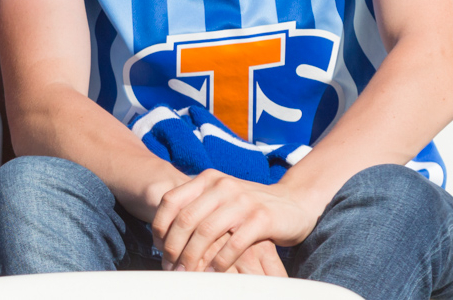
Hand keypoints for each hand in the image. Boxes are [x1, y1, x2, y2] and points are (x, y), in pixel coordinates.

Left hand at [152, 170, 317, 272]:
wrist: (293, 202)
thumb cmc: (249, 206)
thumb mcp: (220, 199)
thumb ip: (197, 209)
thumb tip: (165, 238)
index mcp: (207, 179)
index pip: (171, 200)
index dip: (160, 227)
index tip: (158, 248)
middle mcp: (222, 185)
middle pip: (186, 219)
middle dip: (174, 247)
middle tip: (170, 268)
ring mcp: (242, 200)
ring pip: (206, 232)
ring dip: (193, 257)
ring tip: (188, 274)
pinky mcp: (261, 217)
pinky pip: (234, 243)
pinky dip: (220, 261)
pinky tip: (214, 272)